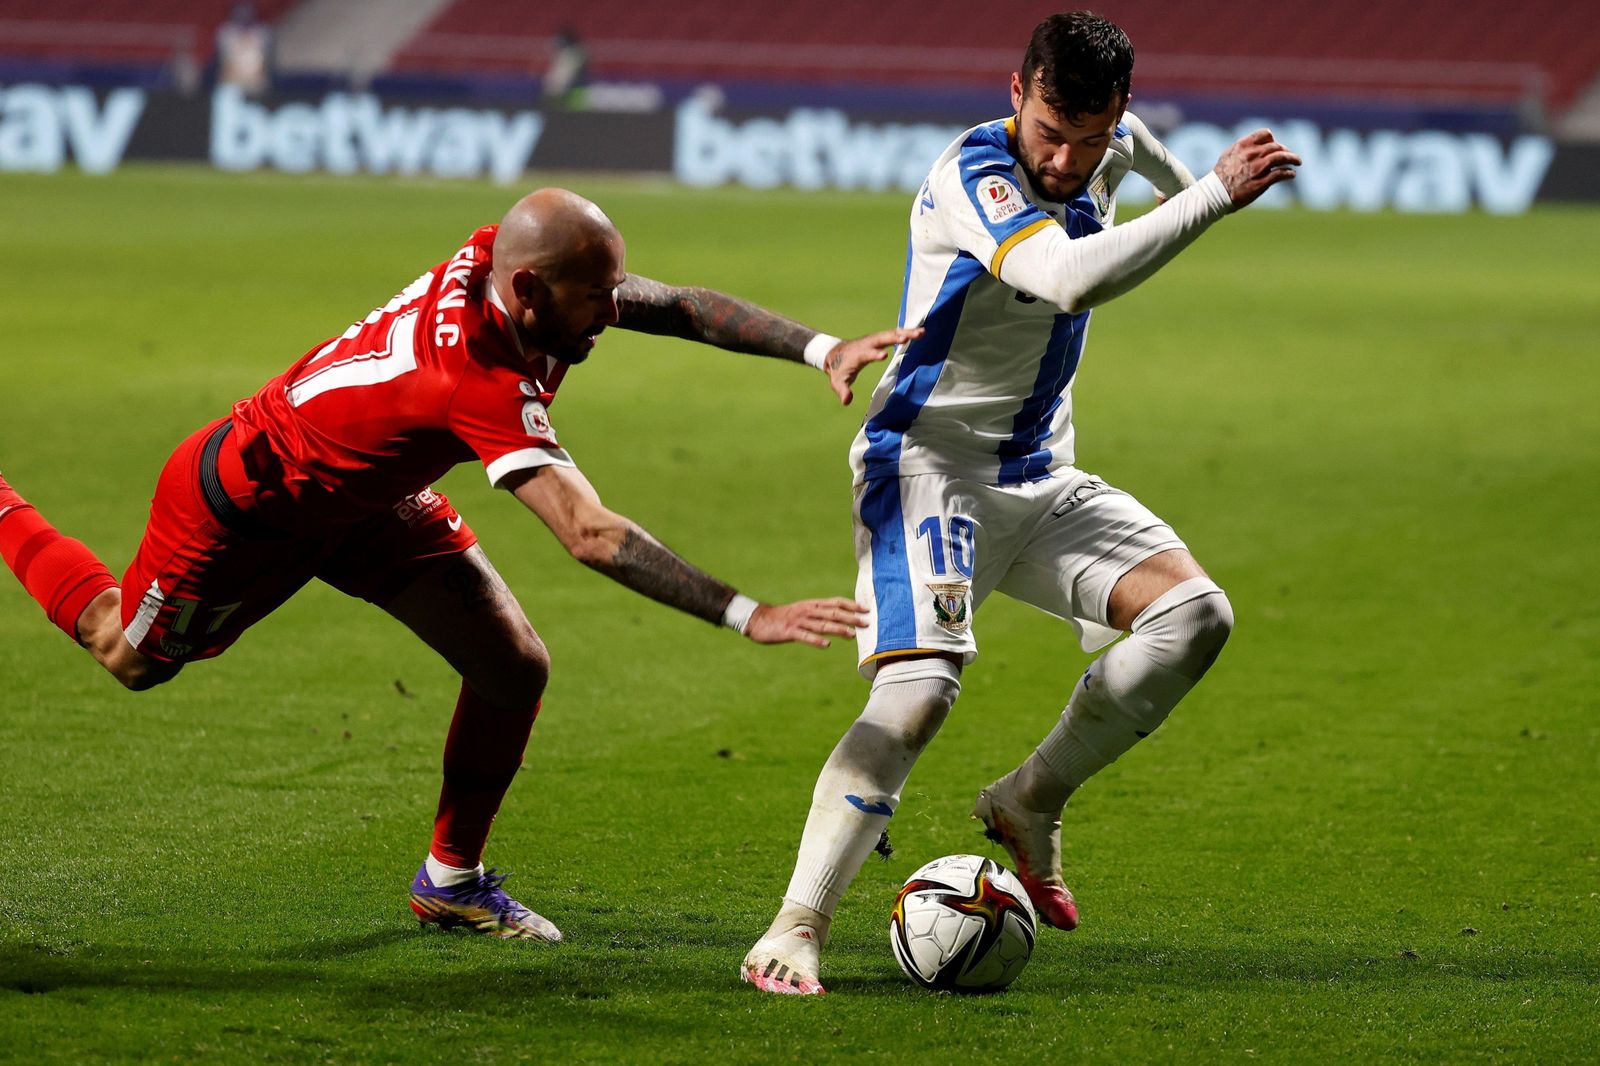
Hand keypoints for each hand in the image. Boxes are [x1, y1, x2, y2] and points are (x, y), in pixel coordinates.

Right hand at [744, 597, 869, 647]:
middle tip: (866, 622)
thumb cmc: (784, 617)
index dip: (852, 606)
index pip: (836, 602)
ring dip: (838, 629)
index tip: (866, 609)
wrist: (758, 618)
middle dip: (851, 618)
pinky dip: (816, 640)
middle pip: (833, 613)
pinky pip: (804, 636)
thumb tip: (840, 619)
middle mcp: (808, 610)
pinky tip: (826, 644)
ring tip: (852, 635)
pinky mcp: (789, 631)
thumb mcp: (803, 611)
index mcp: (812, 604)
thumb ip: (820, 614)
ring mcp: (798, 621)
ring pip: (822, 625)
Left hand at [824, 327, 923, 404]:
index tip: (884, 355)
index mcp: (858, 354)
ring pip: (892, 333)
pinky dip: (906, 332)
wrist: (836, 353)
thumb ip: (842, 390)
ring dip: (906, 332)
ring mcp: (875, 339)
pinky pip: (894, 334)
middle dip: (896, 337)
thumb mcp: (837, 382)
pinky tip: (919, 332)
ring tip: (922, 332)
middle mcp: (868, 343)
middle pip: (883, 338)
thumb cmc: (839, 369)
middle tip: (911, 336)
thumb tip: (847, 401)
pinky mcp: (880, 339)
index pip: (867, 353)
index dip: (874, 354)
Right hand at [1212, 129, 1300, 209]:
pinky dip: (1289, 173)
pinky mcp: (1262, 182)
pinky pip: (1280, 174)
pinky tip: (1292, 174)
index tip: (1276, 144)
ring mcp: (1258, 168)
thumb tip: (1254, 145)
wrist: (1215, 194)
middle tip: (1290, 155)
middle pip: (1276, 146)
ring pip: (1282, 157)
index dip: (1273, 139)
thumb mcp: (1228, 155)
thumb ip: (1242, 148)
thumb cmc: (1219, 176)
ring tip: (1298, 162)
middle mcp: (1252, 154)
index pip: (1266, 134)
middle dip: (1285, 150)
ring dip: (1293, 158)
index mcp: (1243, 146)